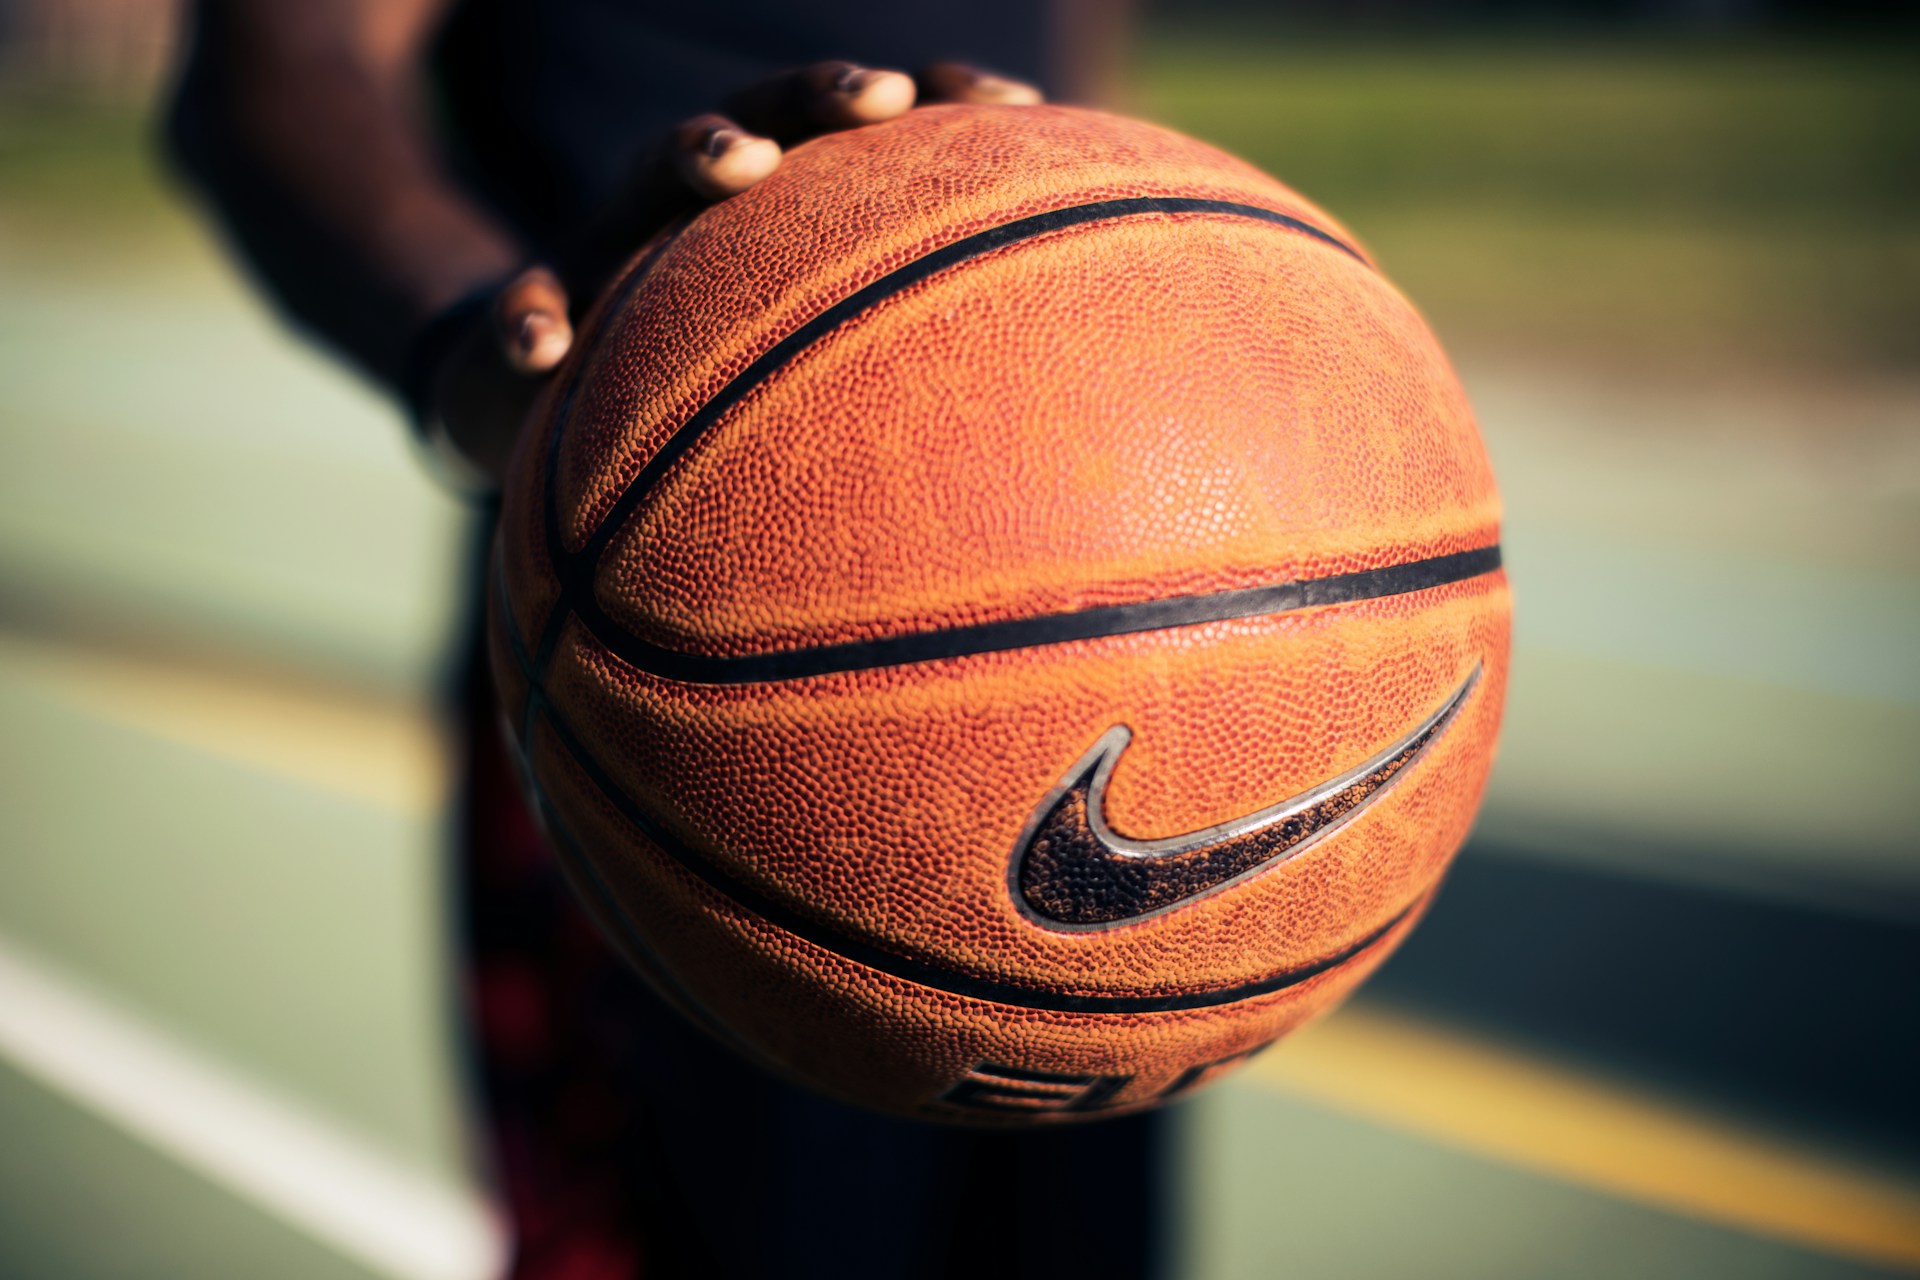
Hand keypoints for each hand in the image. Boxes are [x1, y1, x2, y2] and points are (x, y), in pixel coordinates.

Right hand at [422, 61, 1042, 489]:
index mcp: (770, 205)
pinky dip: (528, 318)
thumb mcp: (785, 356)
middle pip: (765, 117)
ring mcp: (608, 242)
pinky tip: (543, 349)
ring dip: (694, 156)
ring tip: (737, 167)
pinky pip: (522, 306)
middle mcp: (693, 202)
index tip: (1021, 108)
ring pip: (643, 181)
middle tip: (885, 99)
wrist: (544, 388)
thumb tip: (1039, 400)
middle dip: (824, 99)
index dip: (942, 104)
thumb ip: (882, 346)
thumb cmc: (694, 372)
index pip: (862, 135)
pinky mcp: (535, 305)